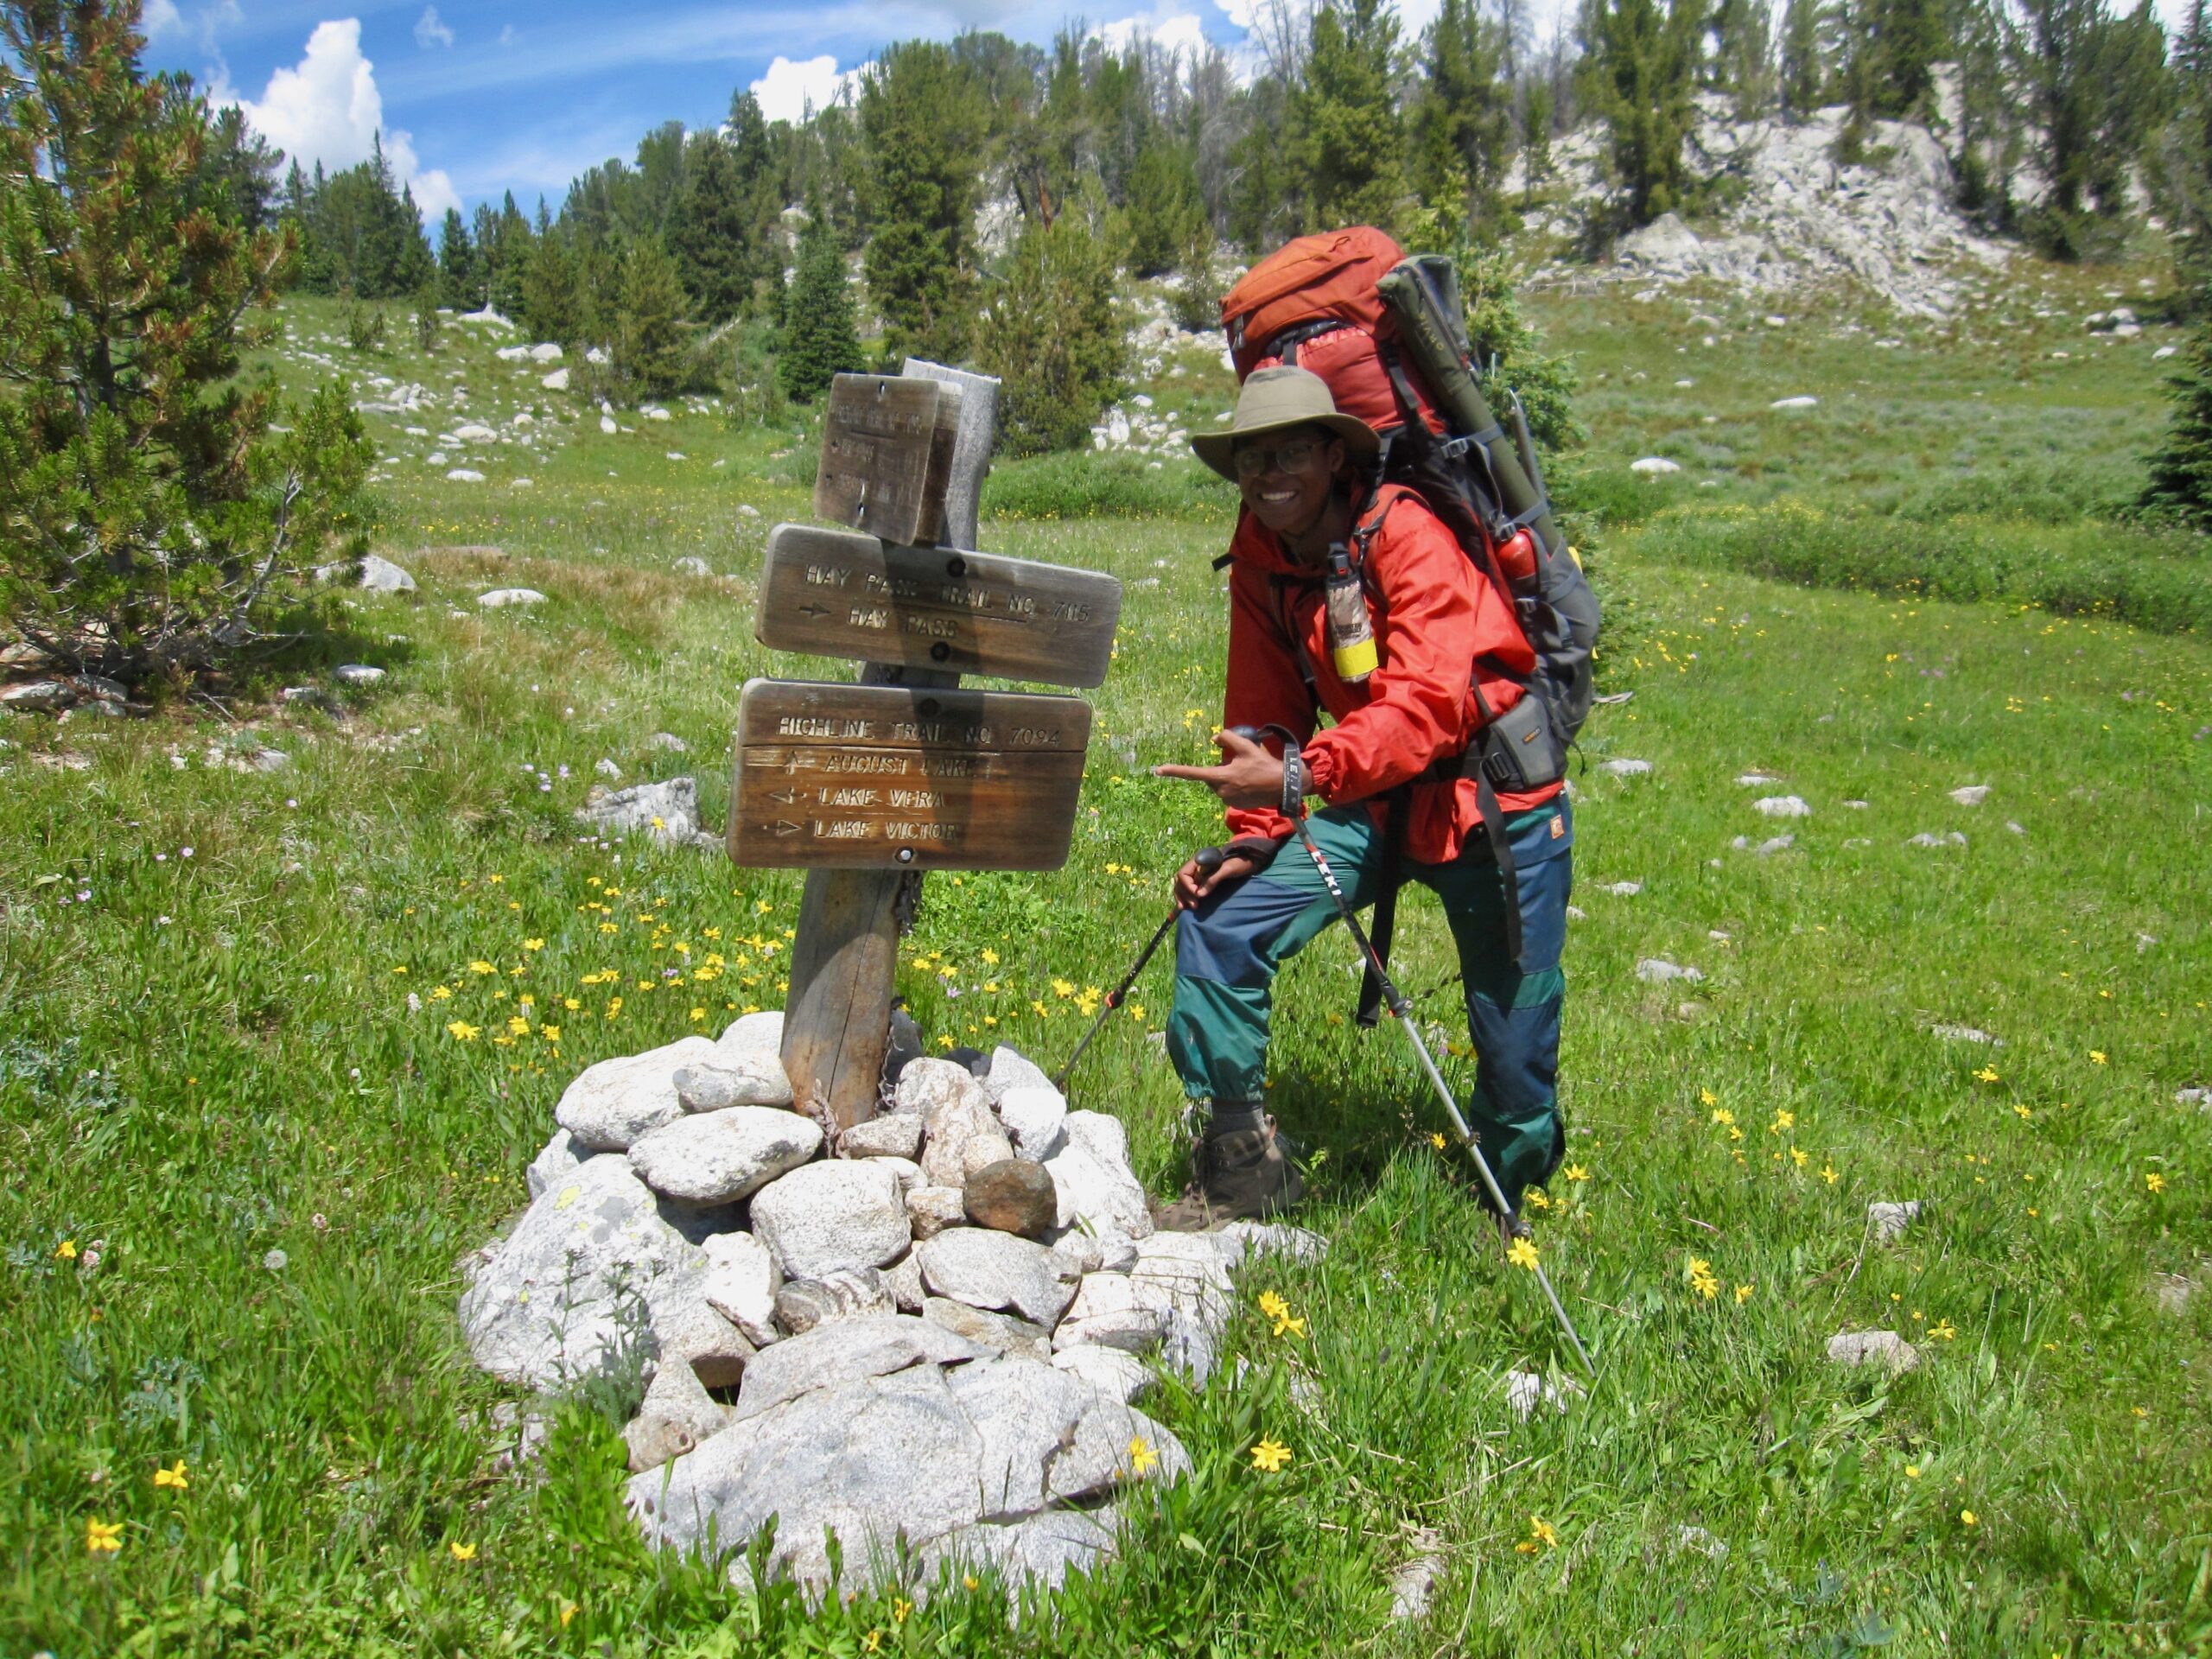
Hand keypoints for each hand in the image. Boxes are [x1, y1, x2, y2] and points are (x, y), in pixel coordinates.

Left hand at [1152, 728, 1284, 810]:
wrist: (1283, 786)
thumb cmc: (1265, 765)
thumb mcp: (1247, 746)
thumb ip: (1227, 738)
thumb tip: (1214, 740)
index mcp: (1221, 777)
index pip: (1193, 773)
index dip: (1175, 770)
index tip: (1158, 770)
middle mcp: (1221, 791)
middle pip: (1211, 776)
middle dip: (1220, 769)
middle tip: (1240, 764)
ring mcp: (1228, 800)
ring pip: (1220, 784)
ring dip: (1228, 777)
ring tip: (1248, 773)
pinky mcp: (1235, 805)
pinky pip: (1228, 792)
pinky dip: (1235, 786)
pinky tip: (1250, 782)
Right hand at [1174, 850, 1260, 909]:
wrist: (1250, 860)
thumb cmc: (1240, 862)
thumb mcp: (1228, 870)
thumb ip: (1213, 879)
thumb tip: (1198, 894)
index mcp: (1199, 860)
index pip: (1183, 874)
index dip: (1187, 886)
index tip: (1197, 895)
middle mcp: (1196, 867)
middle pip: (1181, 881)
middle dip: (1184, 894)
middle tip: (1195, 906)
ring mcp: (1199, 874)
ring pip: (1182, 886)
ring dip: (1182, 897)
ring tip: (1185, 908)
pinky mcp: (1204, 881)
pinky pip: (1190, 889)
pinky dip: (1185, 898)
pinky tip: (1182, 907)